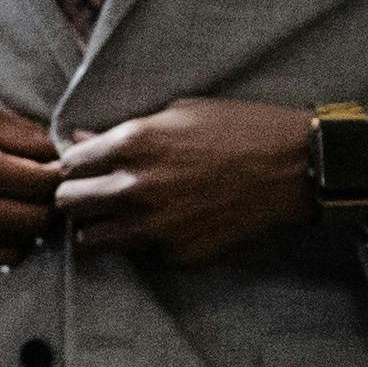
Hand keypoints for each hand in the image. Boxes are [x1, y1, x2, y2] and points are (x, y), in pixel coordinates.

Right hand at [0, 90, 60, 264]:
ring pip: (20, 243)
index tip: (54, 164)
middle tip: (41, 185)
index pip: (40, 182)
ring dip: (28, 224)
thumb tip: (62, 158)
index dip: (59, 173)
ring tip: (17, 201)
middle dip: (48, 201)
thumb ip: (22, 133)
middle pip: (35, 219)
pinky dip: (7, 241)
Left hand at [51, 98, 313, 263]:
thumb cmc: (243, 129)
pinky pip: (142, 253)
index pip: (68, 165)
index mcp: (133, 144)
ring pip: (92, 239)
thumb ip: (123, 132)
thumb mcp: (181, 112)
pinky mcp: (178, 254)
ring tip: (122, 215)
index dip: (74, 167)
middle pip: (69, 204)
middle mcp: (136, 188)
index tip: (86, 169)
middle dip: (76, 198)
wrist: (299, 167)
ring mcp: (156, 226)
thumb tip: (80, 140)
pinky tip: (170, 224)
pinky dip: (147, 243)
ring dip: (100, 227)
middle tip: (94, 195)